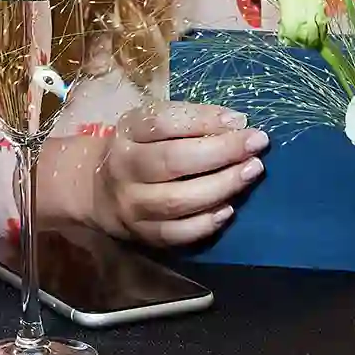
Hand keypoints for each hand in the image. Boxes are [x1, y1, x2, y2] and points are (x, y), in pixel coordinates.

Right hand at [90, 103, 266, 246]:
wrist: (98, 189)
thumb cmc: (140, 147)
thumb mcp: (154, 123)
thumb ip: (191, 120)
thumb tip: (237, 124)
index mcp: (128, 132)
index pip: (164, 123)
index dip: (205, 120)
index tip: (242, 121)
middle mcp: (125, 169)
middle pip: (173, 162)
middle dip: (222, 153)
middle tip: (257, 145)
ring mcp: (131, 205)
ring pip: (177, 201)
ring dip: (221, 187)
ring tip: (251, 172)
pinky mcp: (141, 235)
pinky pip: (175, 233)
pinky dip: (205, 223)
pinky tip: (229, 209)